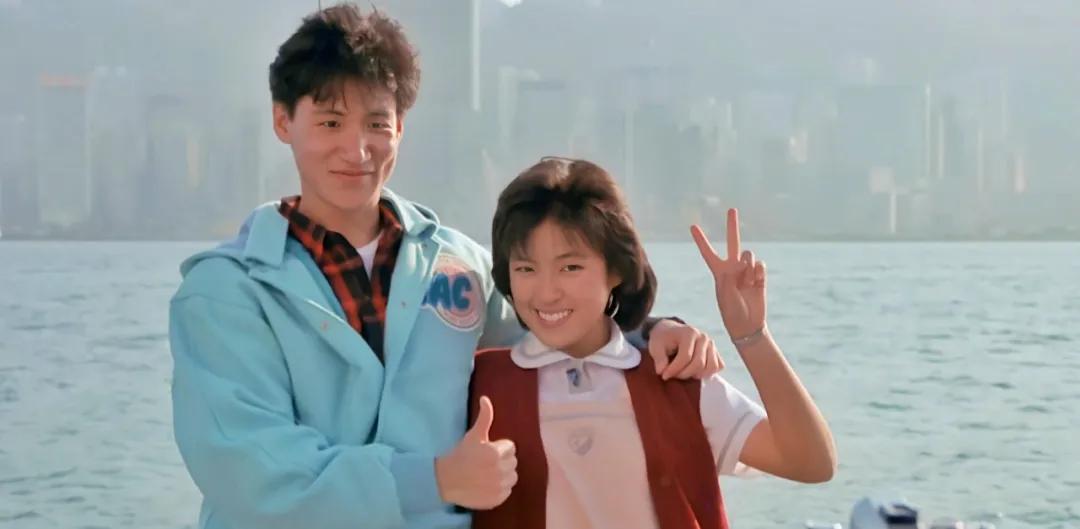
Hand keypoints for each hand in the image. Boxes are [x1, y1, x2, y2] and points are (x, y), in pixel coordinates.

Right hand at [435, 396, 516, 509]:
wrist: (446, 480)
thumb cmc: (461, 454)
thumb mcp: (473, 435)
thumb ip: (484, 417)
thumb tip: (485, 398)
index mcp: (496, 453)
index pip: (510, 447)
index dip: (499, 448)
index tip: (486, 451)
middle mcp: (500, 470)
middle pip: (512, 462)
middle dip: (502, 460)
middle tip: (486, 462)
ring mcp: (499, 486)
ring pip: (512, 477)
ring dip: (504, 474)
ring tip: (488, 473)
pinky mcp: (497, 499)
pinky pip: (507, 491)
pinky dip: (500, 488)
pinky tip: (487, 484)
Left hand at [648, 319, 723, 379]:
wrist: (670, 332)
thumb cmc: (663, 340)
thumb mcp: (655, 346)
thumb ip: (659, 359)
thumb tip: (662, 371)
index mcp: (689, 333)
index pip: (686, 357)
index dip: (674, 369)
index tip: (663, 375)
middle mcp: (703, 337)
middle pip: (699, 364)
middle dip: (684, 374)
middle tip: (673, 375)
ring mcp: (711, 344)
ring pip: (710, 367)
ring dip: (696, 375)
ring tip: (683, 373)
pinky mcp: (716, 352)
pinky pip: (718, 366)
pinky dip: (707, 373)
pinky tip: (693, 371)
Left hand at [691, 208, 766, 340]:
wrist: (747, 325)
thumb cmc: (732, 312)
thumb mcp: (726, 295)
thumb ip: (732, 276)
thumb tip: (744, 261)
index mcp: (719, 272)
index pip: (708, 252)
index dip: (701, 239)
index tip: (692, 226)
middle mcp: (733, 268)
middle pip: (733, 242)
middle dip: (732, 225)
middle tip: (731, 209)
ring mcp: (747, 270)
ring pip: (748, 254)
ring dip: (747, 264)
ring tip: (746, 280)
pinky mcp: (760, 275)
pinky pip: (760, 265)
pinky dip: (758, 272)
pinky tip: (756, 282)